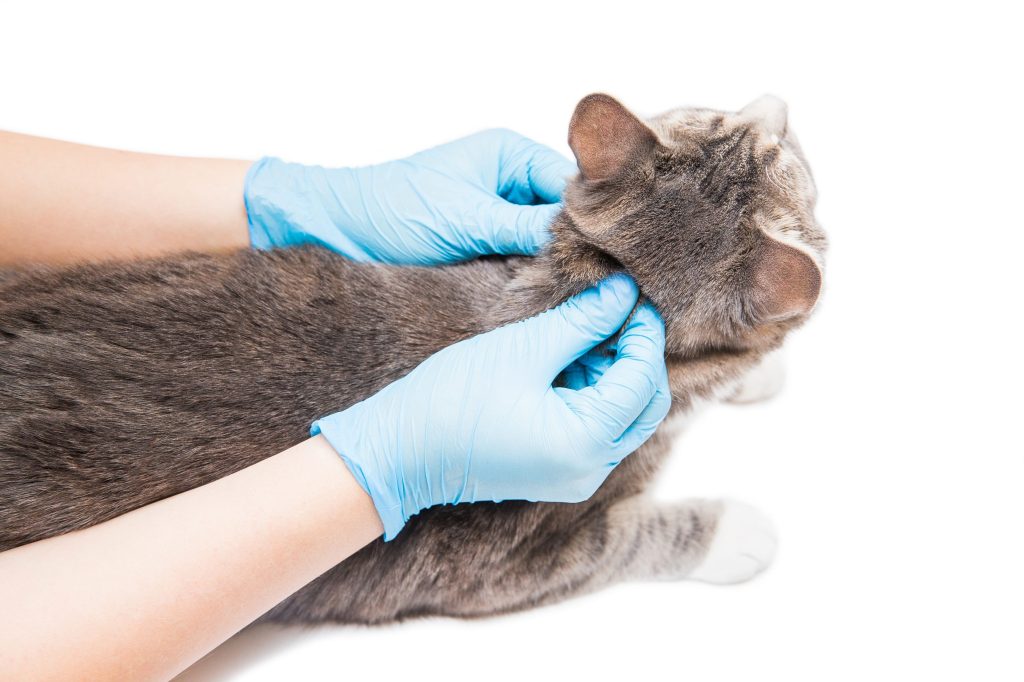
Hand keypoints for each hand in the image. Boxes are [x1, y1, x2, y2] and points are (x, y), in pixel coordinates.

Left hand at [244, 129, 576, 263]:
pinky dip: (530, 274)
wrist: (338, 231)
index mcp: (509, 153)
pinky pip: (521, 258)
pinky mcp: (484, 243)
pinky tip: (543, 295)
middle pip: (562, 213)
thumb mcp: (467, 218)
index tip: (611, 252)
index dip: (591, 216)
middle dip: (574, 243)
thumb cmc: (393, 209)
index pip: (570, 182)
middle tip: (596, 279)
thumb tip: (582, 245)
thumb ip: (526, 229)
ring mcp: (497, 213)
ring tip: (574, 291)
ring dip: (551, 263)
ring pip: (544, 239)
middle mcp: (509, 179)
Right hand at [312, 275, 671, 539]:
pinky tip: (565, 360)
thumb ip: (582, 321)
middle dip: (636, 355)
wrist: (399, 452)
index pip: (642, 380)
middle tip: (615, 310)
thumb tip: (625, 293)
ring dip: (613, 372)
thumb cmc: (453, 398)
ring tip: (581, 330)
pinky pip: (595, 430)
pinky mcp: (558, 472)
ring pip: (622, 417)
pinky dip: (591, 393)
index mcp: (586, 444)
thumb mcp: (525, 349)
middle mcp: (590, 471)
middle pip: (643, 405)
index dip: (644, 332)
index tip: (630, 293)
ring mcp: (575, 477)